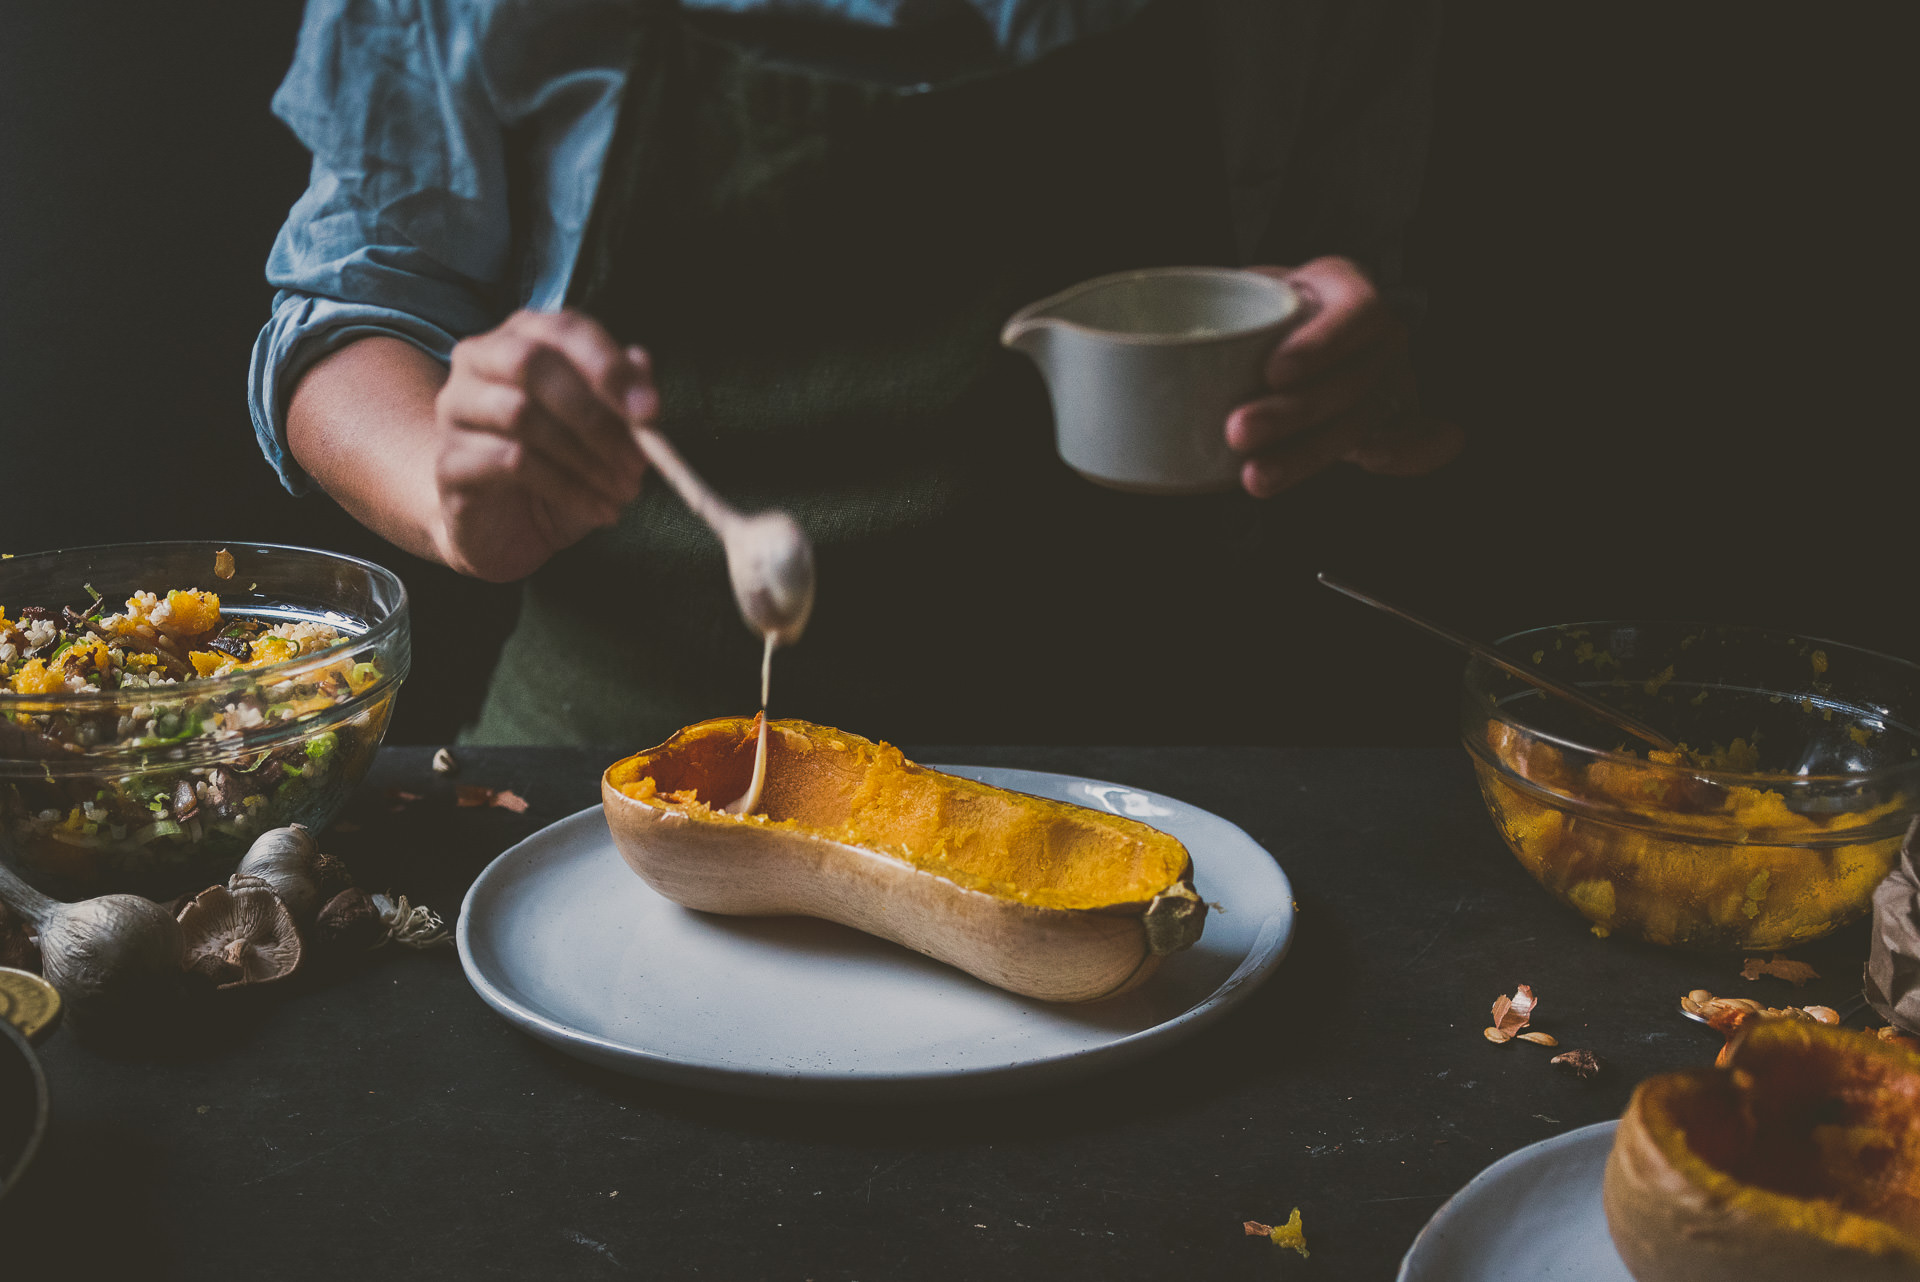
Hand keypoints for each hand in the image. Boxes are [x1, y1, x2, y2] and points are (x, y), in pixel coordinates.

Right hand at [432, 309, 657, 580]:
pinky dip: (567, 488)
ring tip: (622, 491)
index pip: (564, 327)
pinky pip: (511, 463)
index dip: (610, 367)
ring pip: (521, 414)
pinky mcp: (450, 461)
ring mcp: (456, 409)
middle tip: (637, 460)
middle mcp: (479, 362)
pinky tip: (598, 510)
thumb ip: (623, 395)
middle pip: (530, 362)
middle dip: (594, 413)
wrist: (506, 528)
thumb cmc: (560, 468)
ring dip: (585, 458)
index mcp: (523, 337)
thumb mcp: (606, 433)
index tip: (651, 413)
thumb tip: (642, 362)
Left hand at [1226, 257, 1462, 498]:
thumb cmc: (1274, 311)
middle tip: (1239, 431)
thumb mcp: (1248, 291)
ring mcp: (1391, 380)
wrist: (1315, 328)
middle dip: (1294, 414)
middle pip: (1350, 380)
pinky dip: (1404, 455)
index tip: (1274, 372)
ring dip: (1308, 455)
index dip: (1320, 345)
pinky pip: (1415, 440)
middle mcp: (1378, 337)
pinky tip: (1370, 464)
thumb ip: (1207, 304)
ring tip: (1255, 476)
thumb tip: (1118, 334)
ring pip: (1359, 422)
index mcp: (1346, 290)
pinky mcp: (1395, 419)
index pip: (1354, 314)